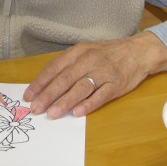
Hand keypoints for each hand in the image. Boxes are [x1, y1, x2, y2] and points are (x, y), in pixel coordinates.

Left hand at [23, 32, 166, 118]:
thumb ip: (67, 66)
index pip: (55, 67)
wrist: (137, 51)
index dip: (41, 82)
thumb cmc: (107, 54)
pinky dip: (89, 104)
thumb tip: (44, 85)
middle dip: (48, 95)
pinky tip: (78, 112)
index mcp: (79, 52)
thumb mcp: (85, 52)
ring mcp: (103, 73)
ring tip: (52, 113)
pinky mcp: (116, 84)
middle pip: (65, 79)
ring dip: (65, 101)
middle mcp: (89, 60)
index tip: (29, 96)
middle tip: (36, 108)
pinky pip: (101, 96)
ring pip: (81, 88)